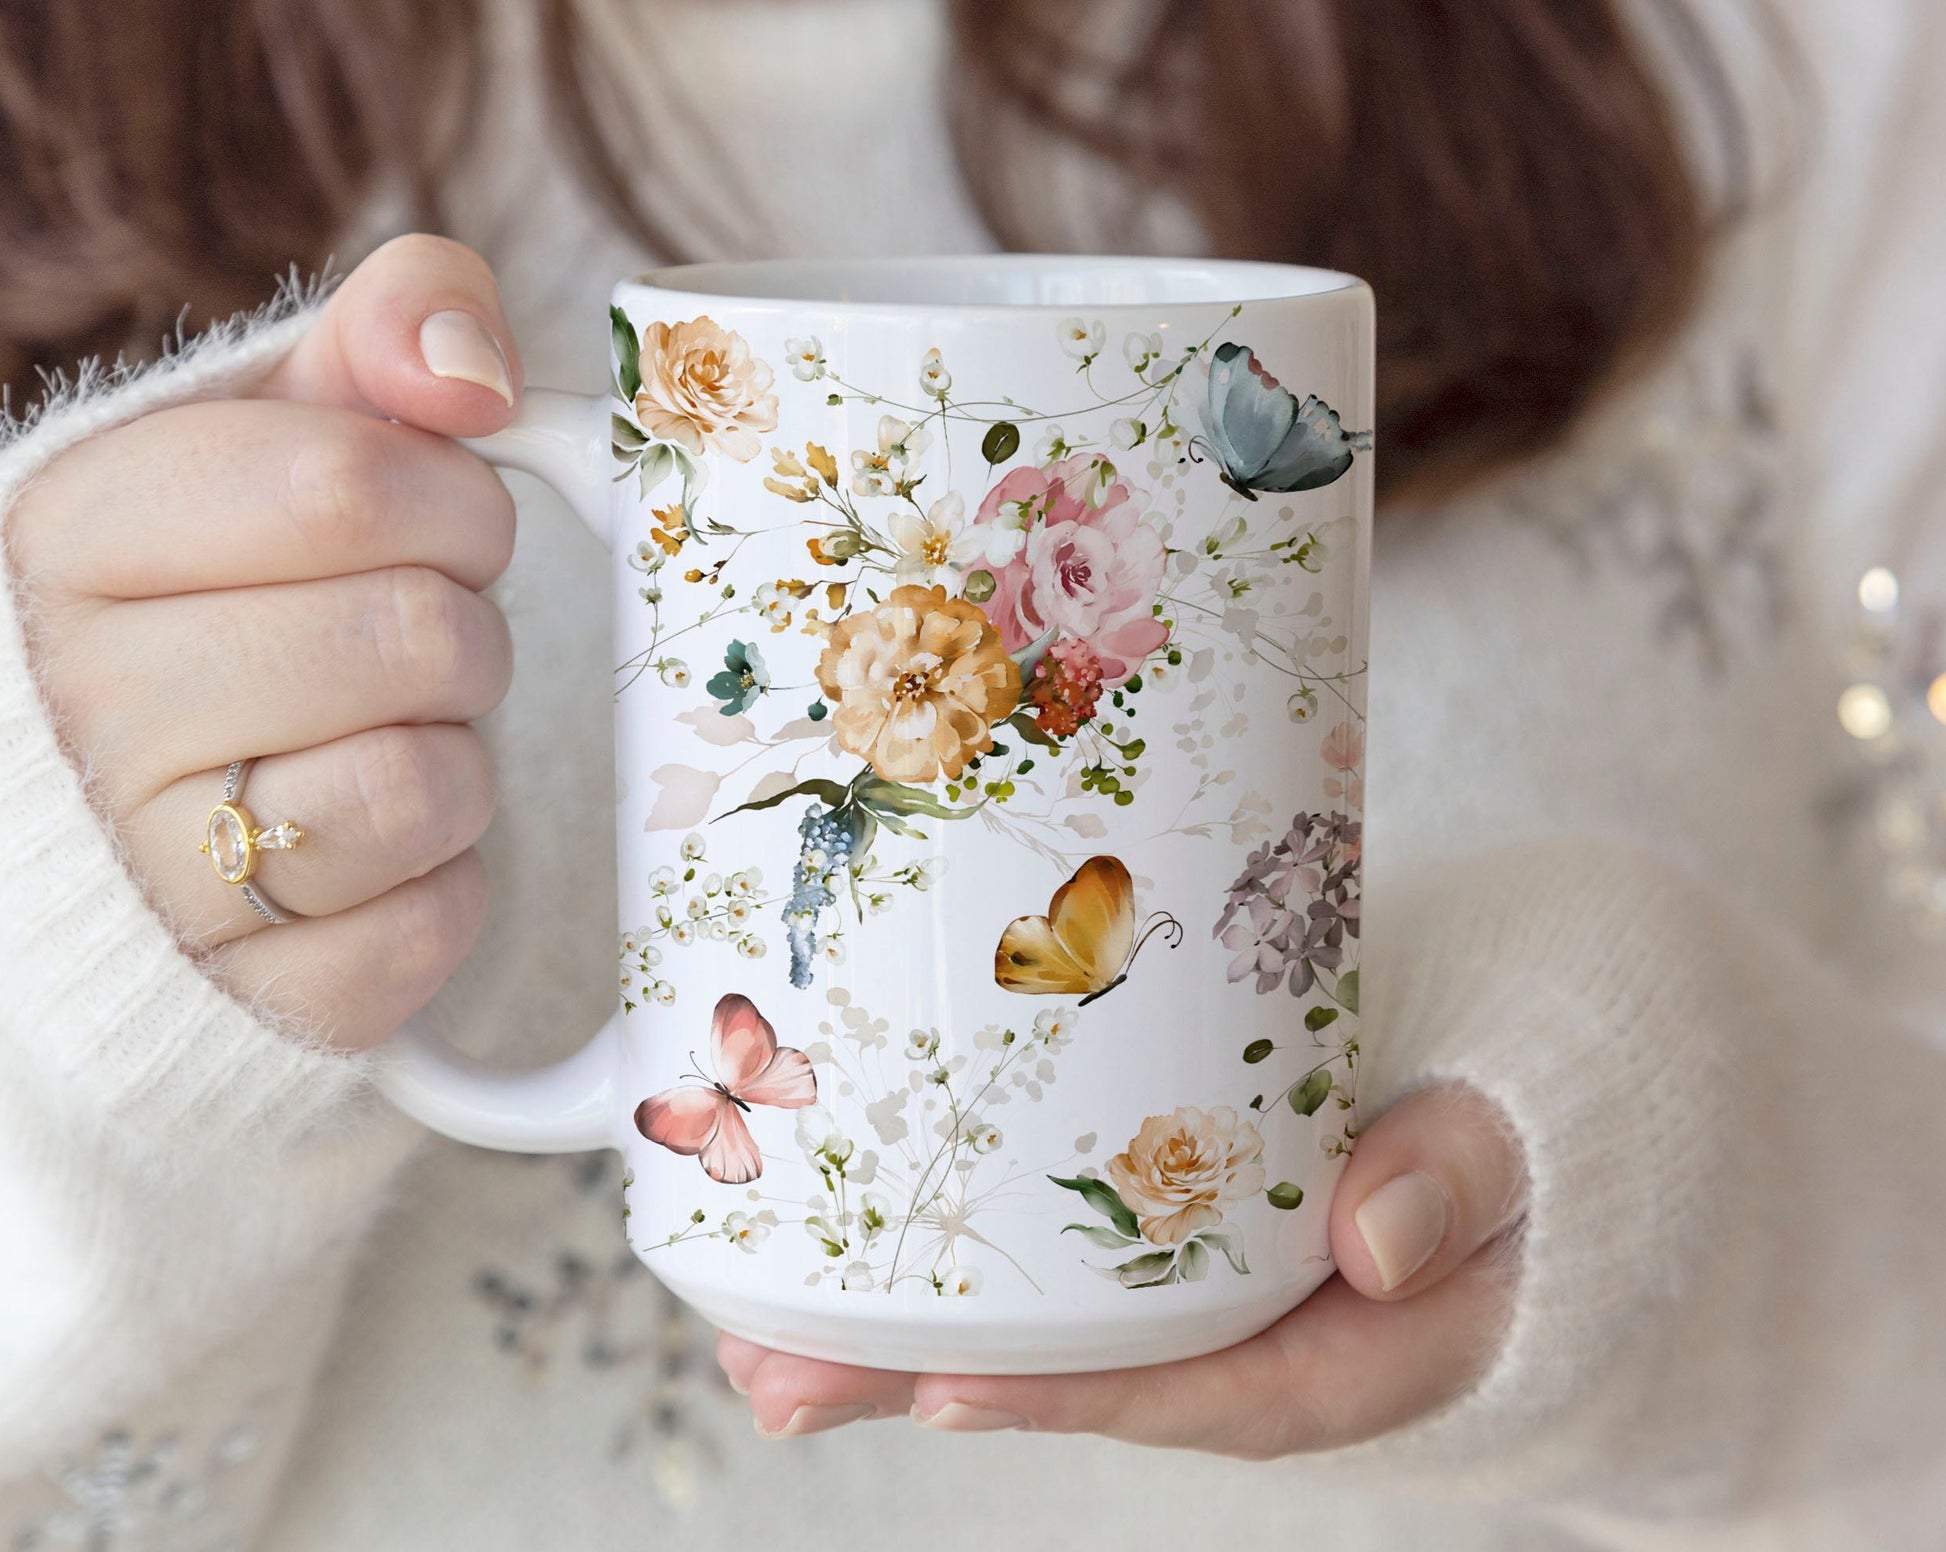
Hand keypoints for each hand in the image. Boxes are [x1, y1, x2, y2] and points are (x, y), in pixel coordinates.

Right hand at [5, 235, 523, 1047]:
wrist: (155, 811)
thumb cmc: (244, 597)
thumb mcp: (286, 431)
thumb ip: (382, 337)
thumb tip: (468, 363)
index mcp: (71, 538)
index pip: (345, 482)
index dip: (451, 498)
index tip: (440, 521)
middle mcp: (85, 710)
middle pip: (413, 634)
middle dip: (464, 628)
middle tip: (413, 643)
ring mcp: (157, 874)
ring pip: (430, 784)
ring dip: (457, 755)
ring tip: (384, 740)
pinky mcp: (258, 994)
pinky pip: (435, 923)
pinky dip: (447, 883)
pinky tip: (377, 853)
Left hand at [718, 1085, 1527, 1451]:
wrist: (1513, 1112)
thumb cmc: (1511, 1137)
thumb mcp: (1517, 1150)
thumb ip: (1462, 1173)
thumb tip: (1381, 1235)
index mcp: (1336, 1345)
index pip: (1192, 1387)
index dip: (1067, 1395)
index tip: (944, 1389)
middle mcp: (1240, 1331)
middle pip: (1071, 1371)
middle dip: (914, 1380)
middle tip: (769, 1378)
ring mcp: (1187, 1278)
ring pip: (1033, 1318)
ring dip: (888, 1325)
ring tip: (745, 1329)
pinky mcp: (1153, 1220)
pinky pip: (1045, 1250)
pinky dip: (937, 1252)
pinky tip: (829, 1239)